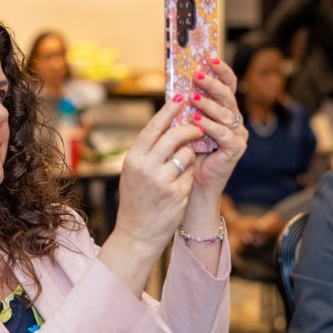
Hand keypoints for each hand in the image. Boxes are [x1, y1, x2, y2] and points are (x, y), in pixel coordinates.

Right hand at [107, 98, 205, 255]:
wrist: (137, 234)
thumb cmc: (136, 200)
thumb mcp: (133, 172)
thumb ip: (147, 151)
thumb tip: (166, 125)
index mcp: (133, 159)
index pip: (153, 128)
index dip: (168, 111)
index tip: (180, 99)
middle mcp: (146, 168)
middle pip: (174, 136)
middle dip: (189, 129)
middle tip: (198, 127)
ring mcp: (163, 181)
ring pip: (186, 154)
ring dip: (189, 155)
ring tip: (182, 165)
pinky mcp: (178, 194)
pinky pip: (191, 173)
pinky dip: (190, 174)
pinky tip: (182, 184)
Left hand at [184, 58, 247, 198]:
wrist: (194, 183)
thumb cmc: (189, 152)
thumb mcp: (186, 123)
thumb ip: (186, 105)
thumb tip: (175, 82)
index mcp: (225, 110)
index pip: (228, 85)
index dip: (221, 70)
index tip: (209, 57)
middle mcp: (235, 120)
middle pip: (228, 96)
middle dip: (212, 84)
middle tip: (196, 76)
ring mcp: (238, 134)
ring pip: (226, 114)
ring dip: (208, 104)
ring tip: (193, 98)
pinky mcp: (236, 149)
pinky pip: (223, 134)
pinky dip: (209, 126)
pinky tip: (196, 121)